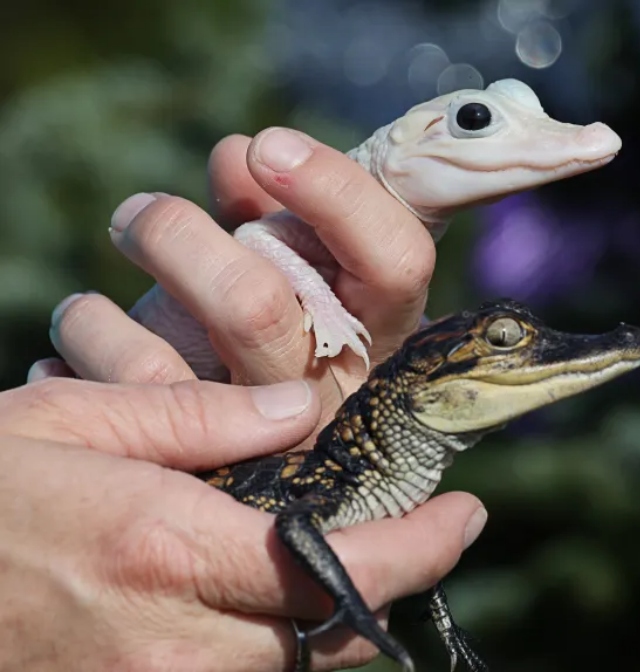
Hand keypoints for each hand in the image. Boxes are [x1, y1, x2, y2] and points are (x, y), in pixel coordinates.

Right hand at [0, 376, 484, 670]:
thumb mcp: (75, 421)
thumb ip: (203, 417)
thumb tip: (308, 408)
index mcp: (167, 551)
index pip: (338, 568)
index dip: (422, 549)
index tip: (468, 516)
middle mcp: (174, 643)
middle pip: (334, 634)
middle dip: (394, 582)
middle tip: (427, 528)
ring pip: (297, 669)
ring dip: (343, 616)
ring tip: (361, 550)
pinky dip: (284, 644)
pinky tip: (281, 595)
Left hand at [36, 128, 436, 429]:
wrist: (253, 437)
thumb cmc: (286, 325)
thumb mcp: (299, 266)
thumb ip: (278, 212)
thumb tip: (237, 155)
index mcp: (380, 327)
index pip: (397, 261)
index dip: (337, 195)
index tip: (267, 145)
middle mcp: (335, 388)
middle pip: (260, 306)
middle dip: (184, 242)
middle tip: (144, 210)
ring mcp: (275, 435)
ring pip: (189, 358)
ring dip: (142, 278)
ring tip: (123, 236)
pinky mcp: (212, 459)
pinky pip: (138, 387)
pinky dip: (95, 334)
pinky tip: (86, 316)